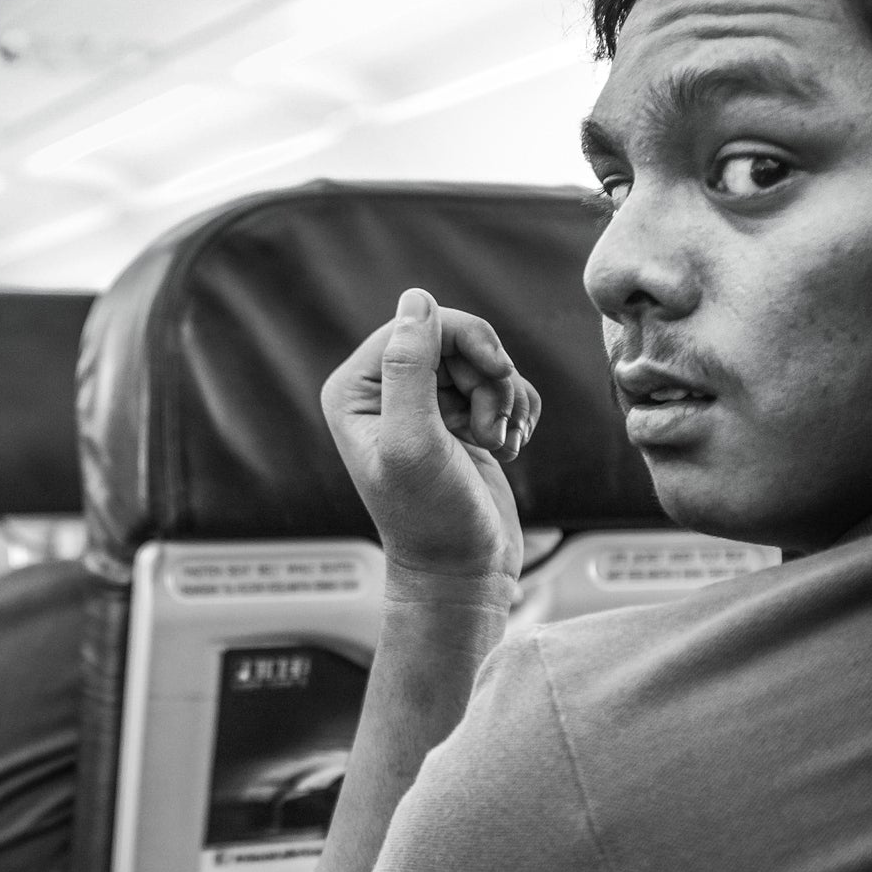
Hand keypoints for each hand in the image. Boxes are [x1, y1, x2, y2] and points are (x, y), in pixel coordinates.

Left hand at [320, 289, 538, 583]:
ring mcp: (425, 406)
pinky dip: (516, 413)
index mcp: (354, 390)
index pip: (418, 323)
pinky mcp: (461, 421)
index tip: (497, 373)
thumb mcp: (414, 440)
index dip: (467, 338)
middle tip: (490, 426)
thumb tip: (416, 298)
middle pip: (456, 338)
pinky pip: (504, 387)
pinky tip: (508, 449)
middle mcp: (383, 392)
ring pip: (486, 363)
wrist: (462, 573)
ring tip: (496, 443)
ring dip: (505, 400)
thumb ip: (410, 368)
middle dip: (489, 377)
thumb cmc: (431, 517)